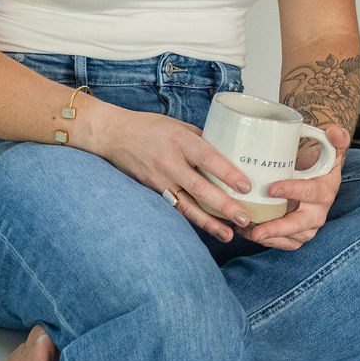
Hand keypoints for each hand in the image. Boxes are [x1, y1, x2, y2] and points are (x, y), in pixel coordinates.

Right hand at [84, 102, 256, 242]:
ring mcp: (159, 180)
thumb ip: (202, 141)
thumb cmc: (150, 128)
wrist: (113, 136)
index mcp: (180, 141)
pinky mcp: (153, 192)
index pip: (208, 158)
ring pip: (187, 206)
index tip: (245, 186)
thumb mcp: (179, 126)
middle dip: (224, 206)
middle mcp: (170, 162)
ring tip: (229, 234)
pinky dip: (194, 220)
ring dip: (210, 222)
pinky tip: (209, 229)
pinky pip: (176, 209)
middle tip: (245, 218)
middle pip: (200, 188)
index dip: (227, 173)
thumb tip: (230, 154)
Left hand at [246, 125, 349, 250]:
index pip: (310, 192)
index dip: (291, 190)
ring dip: (268, 238)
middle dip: (277, 229)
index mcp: (325, 190)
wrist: (317, 180)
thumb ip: (336, 137)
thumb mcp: (330, 148)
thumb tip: (334, 132)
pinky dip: (266, 241)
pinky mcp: (297, 236)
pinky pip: (283, 244)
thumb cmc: (319, 164)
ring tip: (246, 231)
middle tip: (256, 231)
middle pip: (299, 225)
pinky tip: (246, 233)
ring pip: (290, 239)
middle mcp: (318, 212)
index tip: (270, 189)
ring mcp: (308, 227)